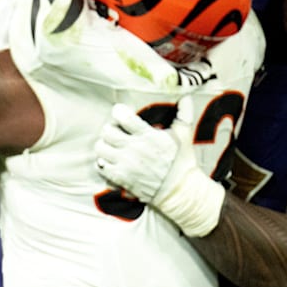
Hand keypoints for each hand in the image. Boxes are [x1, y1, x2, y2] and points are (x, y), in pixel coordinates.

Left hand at [95, 100, 224, 236]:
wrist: (180, 190)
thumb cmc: (182, 160)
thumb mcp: (185, 134)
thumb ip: (184, 113)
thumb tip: (186, 96)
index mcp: (148, 136)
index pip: (122, 116)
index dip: (119, 112)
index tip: (122, 113)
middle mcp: (134, 149)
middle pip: (106, 131)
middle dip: (110, 129)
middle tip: (117, 132)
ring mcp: (125, 165)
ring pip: (100, 148)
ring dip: (105, 145)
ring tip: (113, 146)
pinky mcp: (121, 178)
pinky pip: (100, 166)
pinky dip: (103, 162)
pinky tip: (112, 161)